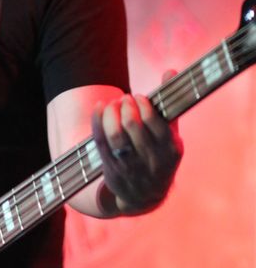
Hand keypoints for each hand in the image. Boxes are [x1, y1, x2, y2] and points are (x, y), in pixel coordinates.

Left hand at [91, 71, 183, 215]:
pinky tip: (99, 108)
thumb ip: (170, 104)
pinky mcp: (111, 170)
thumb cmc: (158, 155)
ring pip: (115, 137)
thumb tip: (171, 71)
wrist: (144, 196)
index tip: (139, 98)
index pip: (156, 124)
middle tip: (124, 99)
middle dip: (126, 107)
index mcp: (171, 150)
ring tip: (113, 104)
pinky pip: (100, 143)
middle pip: (133, 127)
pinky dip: (97, 122)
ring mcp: (130, 168)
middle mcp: (151, 161)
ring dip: (111, 115)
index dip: (144, 107)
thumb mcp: (170, 134)